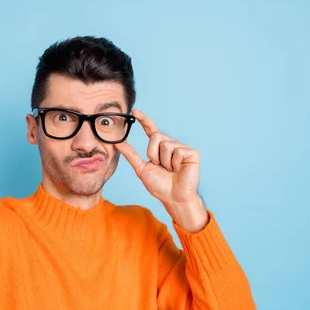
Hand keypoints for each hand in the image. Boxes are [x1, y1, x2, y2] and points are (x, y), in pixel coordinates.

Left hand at [115, 110, 208, 231]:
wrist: (173, 198)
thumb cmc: (160, 186)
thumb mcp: (142, 169)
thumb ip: (131, 155)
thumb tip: (117, 143)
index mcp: (159, 147)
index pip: (151, 129)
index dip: (144, 120)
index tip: (134, 111)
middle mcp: (171, 144)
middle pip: (156, 136)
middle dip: (153, 153)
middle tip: (160, 166)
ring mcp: (182, 148)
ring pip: (166, 144)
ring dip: (164, 161)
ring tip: (171, 170)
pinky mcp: (192, 153)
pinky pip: (177, 151)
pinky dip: (175, 163)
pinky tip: (179, 170)